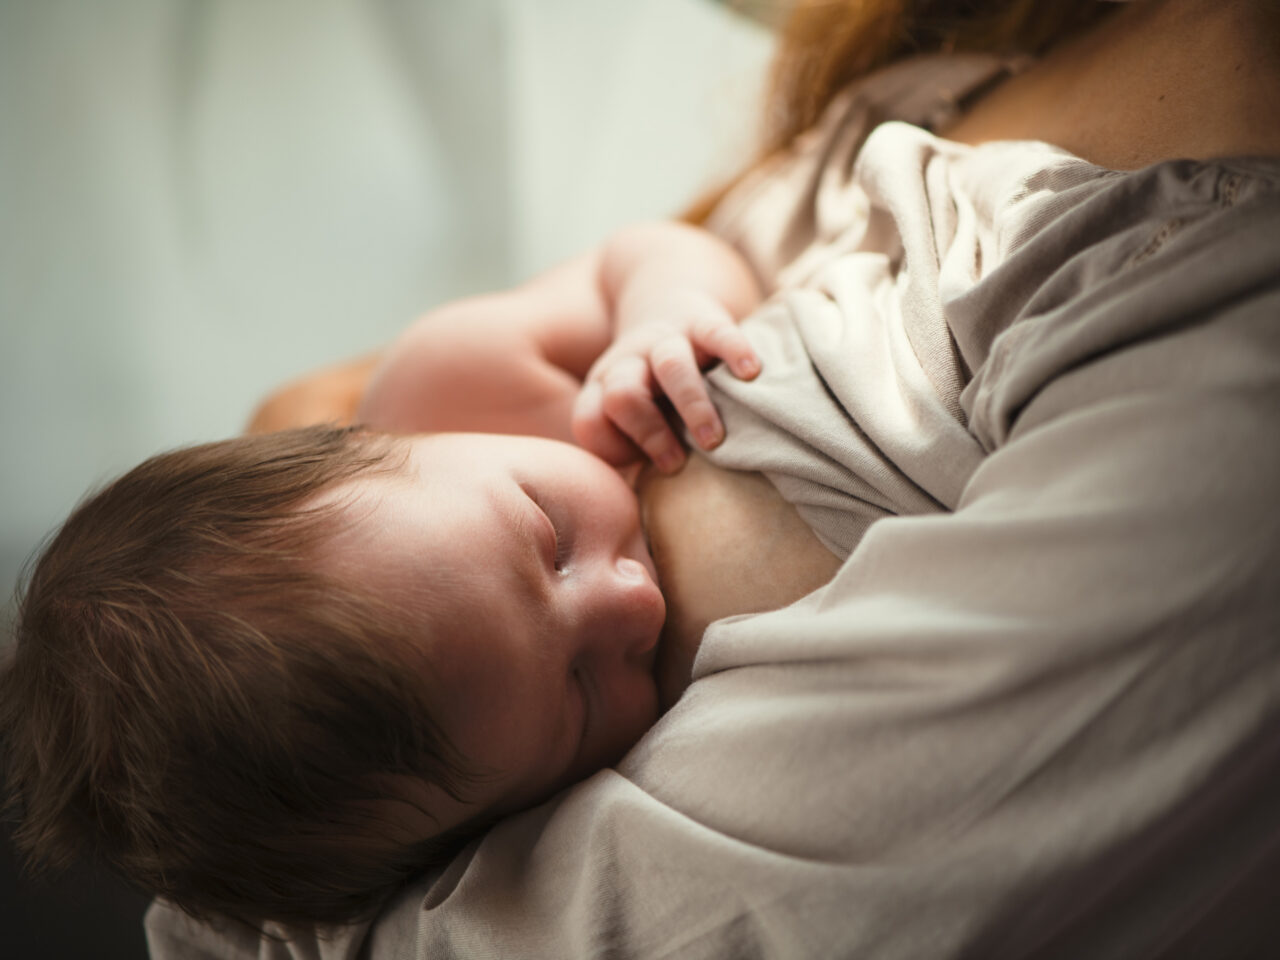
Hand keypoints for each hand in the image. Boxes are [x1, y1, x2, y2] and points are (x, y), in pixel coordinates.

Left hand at [570, 290, 759, 471]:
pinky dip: (735, 352)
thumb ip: (633, 451)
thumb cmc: (654, 384)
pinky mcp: (702, 321)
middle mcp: (628, 362)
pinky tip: (751, 375)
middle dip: (649, 433)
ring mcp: (664, 339)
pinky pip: (717, 333)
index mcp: (604, 388)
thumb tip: (656, 509)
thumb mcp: (632, 413)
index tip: (644, 467)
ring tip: (714, 441)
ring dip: (692, 407)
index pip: (590, 421)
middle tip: (677, 465)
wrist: (664, 301)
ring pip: (670, 366)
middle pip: (622, 395)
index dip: (613, 448)